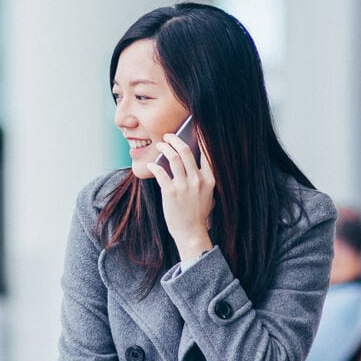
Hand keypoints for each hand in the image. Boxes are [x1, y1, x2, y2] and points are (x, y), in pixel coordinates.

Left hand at [147, 132, 214, 260]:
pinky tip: (151, 164)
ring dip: (164, 148)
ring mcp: (184, 186)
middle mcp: (198, 180)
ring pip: (173, 157)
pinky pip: (160, 172)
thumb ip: (203, 177)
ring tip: (159, 145)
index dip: (200, 137)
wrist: (191, 233)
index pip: (207, 152)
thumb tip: (192, 159)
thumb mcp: (207, 194)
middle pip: (186, 151)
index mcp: (209, 179)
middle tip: (168, 136)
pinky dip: (154, 166)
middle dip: (175, 139)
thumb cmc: (198, 213)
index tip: (194, 127)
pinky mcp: (171, 192)